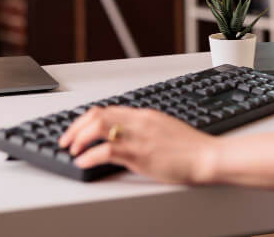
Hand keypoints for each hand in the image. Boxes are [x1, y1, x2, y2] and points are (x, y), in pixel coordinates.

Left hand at [59, 106, 217, 183]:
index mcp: (144, 114)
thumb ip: (144, 128)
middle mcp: (138, 121)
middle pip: (97, 114)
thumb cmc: (190, 148)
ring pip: (98, 127)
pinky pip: (107, 151)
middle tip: (66, 141)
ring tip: (72, 150)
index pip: (107, 109)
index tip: (76, 130)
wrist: (207, 156)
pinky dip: (89, 156)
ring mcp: (138, 137)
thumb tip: (126, 134)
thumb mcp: (164, 130)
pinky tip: (83, 162)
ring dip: (79, 139)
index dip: (86, 119)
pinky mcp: (140, 155)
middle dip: (75, 127)